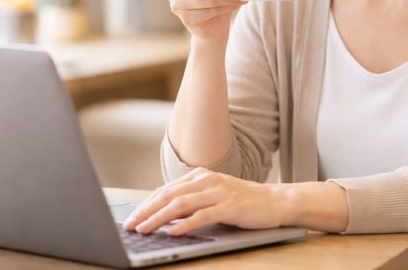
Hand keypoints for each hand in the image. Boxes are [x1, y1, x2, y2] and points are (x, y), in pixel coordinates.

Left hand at [123, 168, 285, 235]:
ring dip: (159, 218)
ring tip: (144, 228)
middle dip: (146, 210)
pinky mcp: (229, 206)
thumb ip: (194, 200)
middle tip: (130, 224)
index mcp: (200, 176)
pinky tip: (173, 232)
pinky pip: (202, 216)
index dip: (146, 204)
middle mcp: (206, 180)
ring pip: (180, 204)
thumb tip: (167, 215)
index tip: (132, 217)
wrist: (277, 200)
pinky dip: (185, 224)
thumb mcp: (215, 195)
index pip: (166, 190)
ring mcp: (218, 192)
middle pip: (168, 195)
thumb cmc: (244, 201)